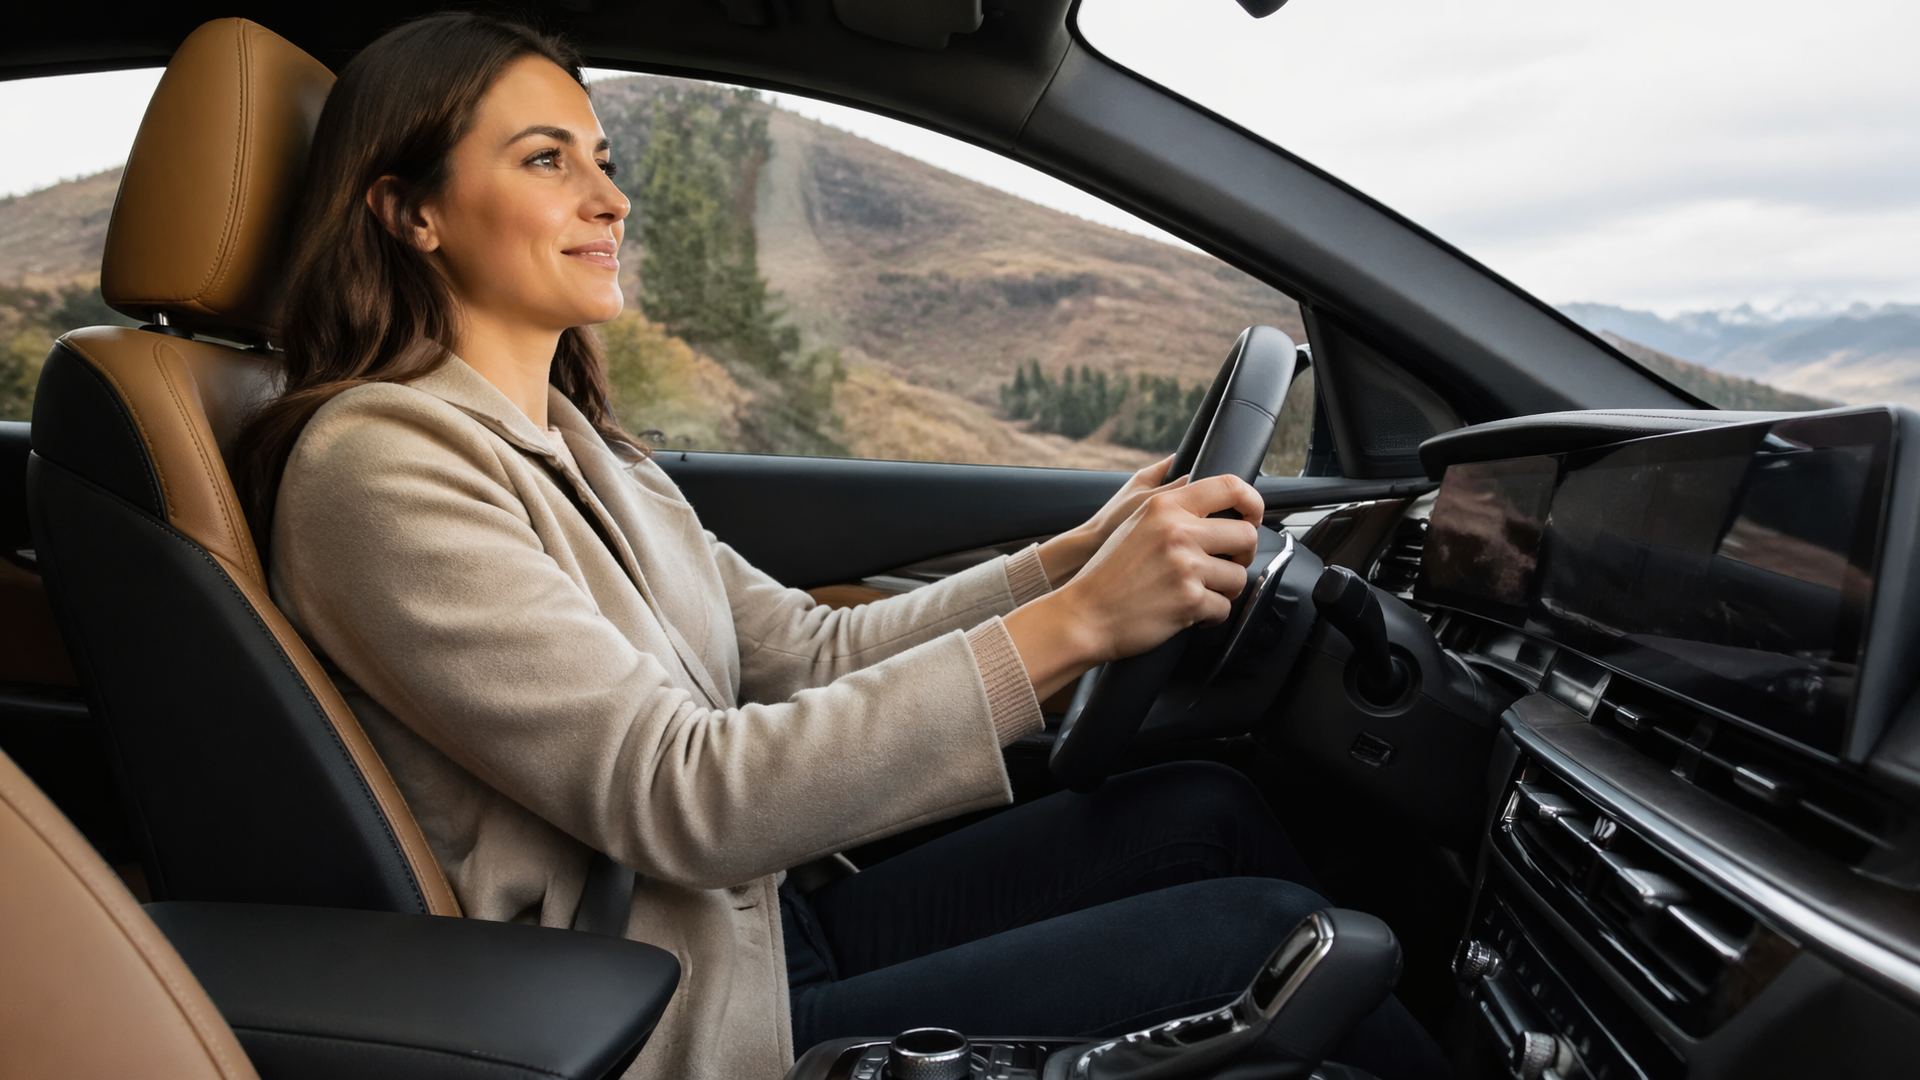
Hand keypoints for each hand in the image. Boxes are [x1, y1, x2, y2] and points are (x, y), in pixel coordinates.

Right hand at [1004, 474, 1264, 700]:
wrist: (1085, 614)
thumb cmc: (1108, 572)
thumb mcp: (1134, 520)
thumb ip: (1170, 503)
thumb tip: (1212, 495)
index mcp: (1165, 506)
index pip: (1229, 486)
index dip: (1252, 501)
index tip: (1252, 516)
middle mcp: (1179, 532)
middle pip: (1246, 535)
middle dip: (1241, 555)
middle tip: (1226, 564)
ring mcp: (1186, 566)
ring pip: (1239, 577)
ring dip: (1223, 589)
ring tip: (1197, 591)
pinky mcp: (1190, 600)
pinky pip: (1224, 608)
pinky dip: (1209, 615)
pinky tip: (1189, 612)